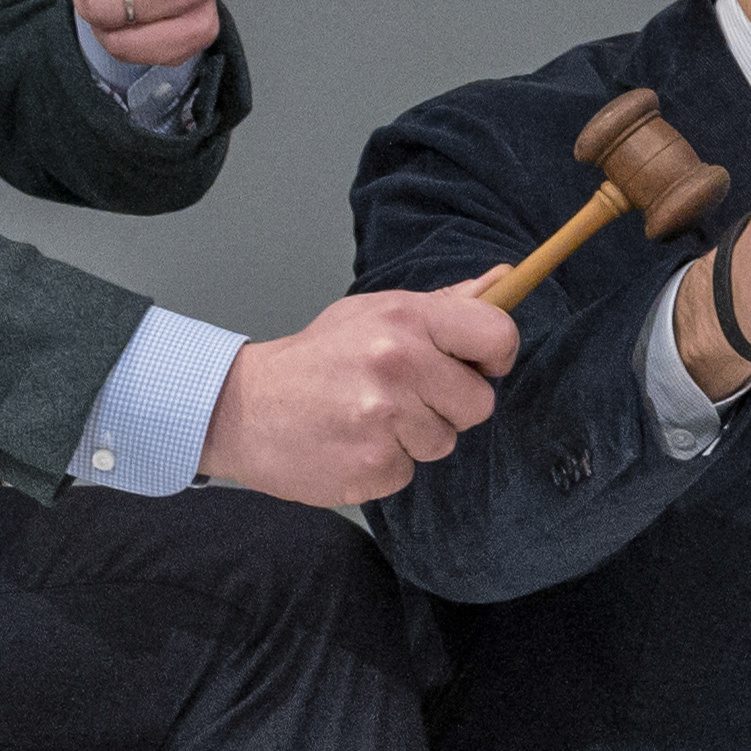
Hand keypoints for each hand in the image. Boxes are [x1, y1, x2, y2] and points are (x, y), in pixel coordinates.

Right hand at [202, 281, 519, 502]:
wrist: (244, 408)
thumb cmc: (318, 359)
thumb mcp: (374, 313)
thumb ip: (444, 305)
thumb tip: (506, 279)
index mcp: (405, 319)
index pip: (498, 335)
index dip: (495, 355)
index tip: (476, 365)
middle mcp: (399, 364)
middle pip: (479, 403)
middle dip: (449, 405)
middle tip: (403, 395)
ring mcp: (385, 418)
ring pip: (445, 441)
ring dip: (415, 436)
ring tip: (369, 417)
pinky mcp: (373, 466)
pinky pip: (411, 471)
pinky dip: (387, 463)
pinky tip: (354, 442)